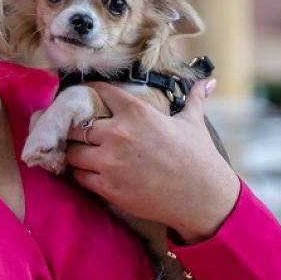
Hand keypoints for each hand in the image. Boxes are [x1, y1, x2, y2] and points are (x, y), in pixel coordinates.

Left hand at [64, 78, 240, 241]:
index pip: (98, 92)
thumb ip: (194, 99)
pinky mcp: (108, 187)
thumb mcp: (194, 123)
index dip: (87, 92)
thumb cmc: (199, 158)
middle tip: (78, 131)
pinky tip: (89, 171)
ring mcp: (110, 162)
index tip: (82, 96)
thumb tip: (208, 82)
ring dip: (74, 151)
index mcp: (137, 112)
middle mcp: (118, 134)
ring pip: (72, 151)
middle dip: (74, 127)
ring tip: (82, 152)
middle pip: (75, 124)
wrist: (203, 198)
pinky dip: (81, 173)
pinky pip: (78, 176)